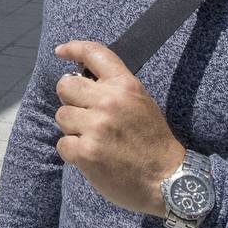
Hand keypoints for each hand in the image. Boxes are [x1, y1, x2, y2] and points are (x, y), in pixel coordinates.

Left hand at [53, 41, 184, 218]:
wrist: (167, 180)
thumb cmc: (152, 141)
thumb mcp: (141, 102)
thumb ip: (114, 88)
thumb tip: (81, 79)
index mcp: (125, 85)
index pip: (94, 53)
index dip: (73, 48)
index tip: (60, 52)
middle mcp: (109, 101)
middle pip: (65, 86)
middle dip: (71, 100)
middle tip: (85, 114)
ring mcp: (96, 127)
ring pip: (62, 116)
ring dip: (72, 128)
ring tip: (93, 138)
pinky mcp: (86, 152)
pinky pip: (62, 143)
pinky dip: (72, 151)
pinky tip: (91, 156)